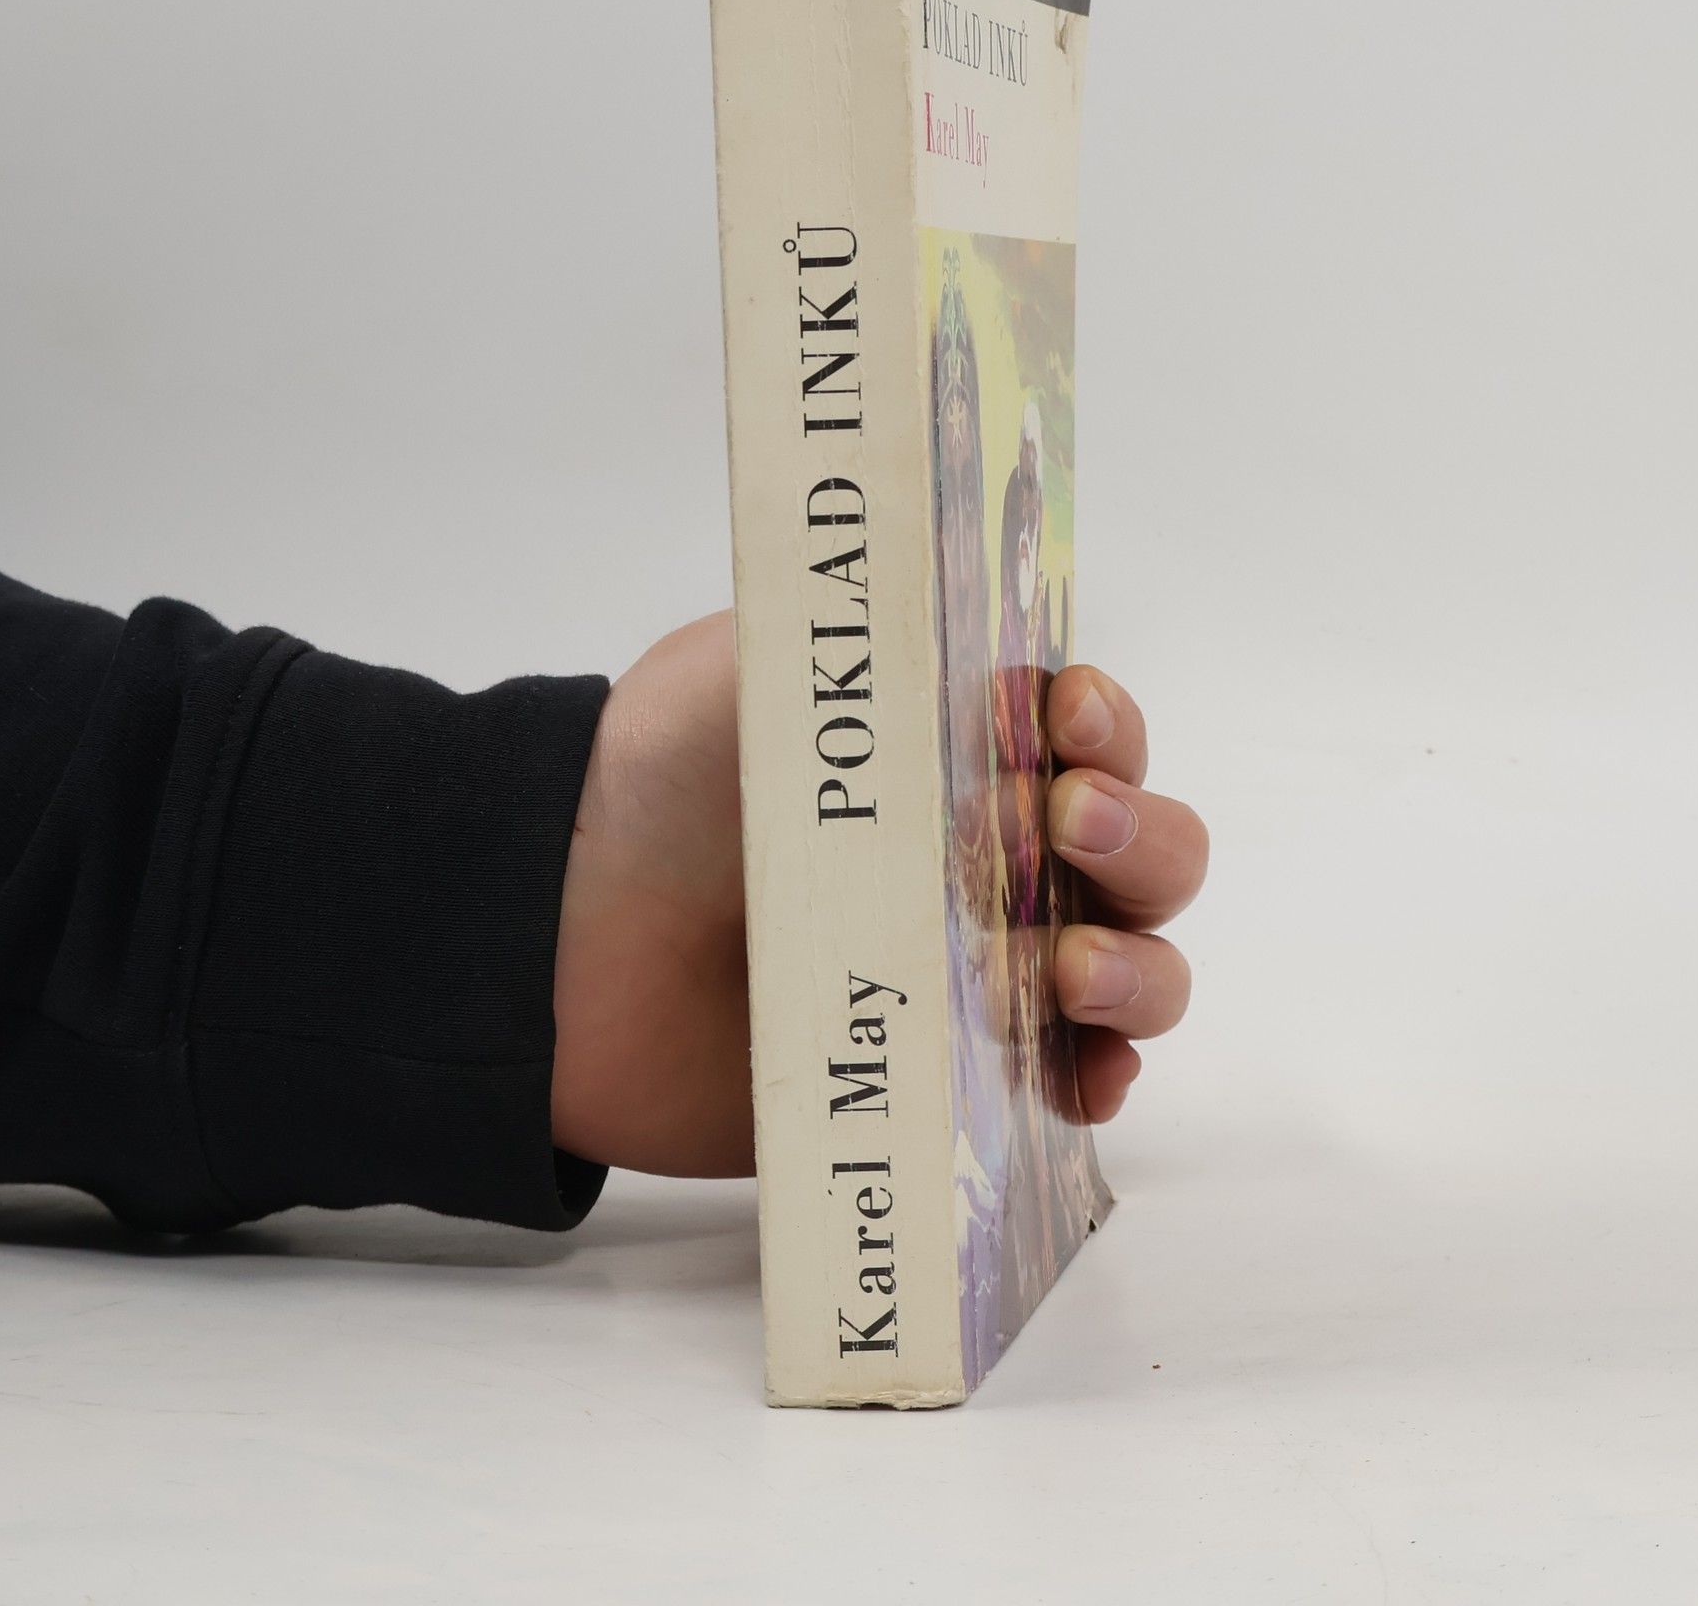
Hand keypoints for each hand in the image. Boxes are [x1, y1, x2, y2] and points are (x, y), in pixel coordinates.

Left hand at [550, 613, 1207, 1176]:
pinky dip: (1102, 1078)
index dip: (1109, 726)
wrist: (555, 942)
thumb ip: (865, 635)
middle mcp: (993, 857)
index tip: (1067, 722)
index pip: (1091, 733)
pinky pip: (1069, 1084)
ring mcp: (980, 970)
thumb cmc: (654, 784)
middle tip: (1070, 829)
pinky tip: (1085, 1072)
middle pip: (1142, 853)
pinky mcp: (949, 1077)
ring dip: (1141, 969)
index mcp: (963, 750)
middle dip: (1141, 840)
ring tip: (1073, 972)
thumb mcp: (752, 662)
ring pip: (1135, 969)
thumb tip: (977, 614)